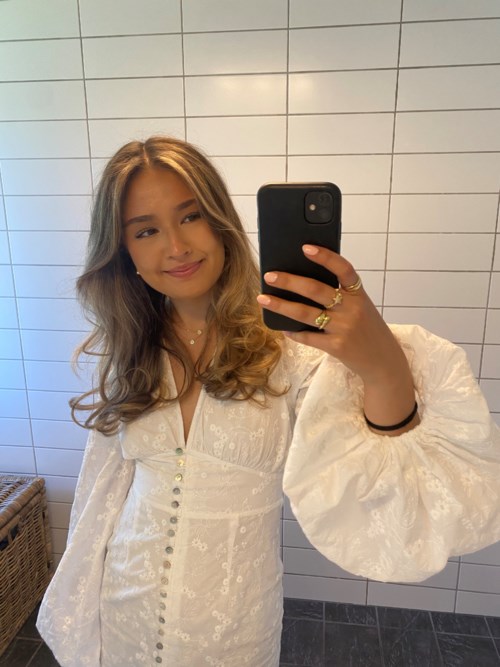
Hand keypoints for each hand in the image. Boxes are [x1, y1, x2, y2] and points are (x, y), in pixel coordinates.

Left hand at [256, 245, 418, 433]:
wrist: (383, 360)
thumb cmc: (367, 329)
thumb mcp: (360, 307)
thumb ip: (341, 295)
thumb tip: (303, 284)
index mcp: (358, 294)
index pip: (343, 269)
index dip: (325, 257)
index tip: (305, 247)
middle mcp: (352, 308)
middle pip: (316, 290)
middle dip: (289, 281)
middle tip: (269, 276)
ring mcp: (344, 328)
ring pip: (306, 313)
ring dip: (281, 305)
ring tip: (264, 299)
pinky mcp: (337, 347)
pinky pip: (308, 337)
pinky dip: (293, 332)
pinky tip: (282, 328)